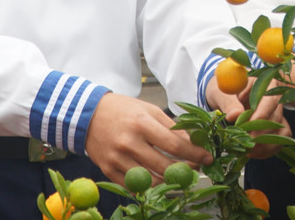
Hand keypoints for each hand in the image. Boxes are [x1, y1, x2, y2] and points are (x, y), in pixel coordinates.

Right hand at [83, 92, 212, 184]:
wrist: (87, 115)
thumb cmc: (123, 110)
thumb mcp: (149, 109)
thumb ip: (171, 126)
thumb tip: (193, 142)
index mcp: (142, 124)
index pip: (175, 144)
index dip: (194, 154)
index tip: (207, 158)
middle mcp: (129, 142)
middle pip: (165, 166)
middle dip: (185, 170)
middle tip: (196, 168)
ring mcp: (117, 158)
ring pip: (150, 180)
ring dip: (169, 181)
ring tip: (179, 175)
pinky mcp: (108, 170)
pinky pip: (134, 186)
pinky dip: (149, 186)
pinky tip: (159, 180)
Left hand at [205, 76, 289, 158]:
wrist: (224, 96)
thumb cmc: (223, 90)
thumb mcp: (222, 92)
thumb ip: (228, 102)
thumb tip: (235, 115)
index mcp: (264, 85)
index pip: (270, 100)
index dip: (262, 114)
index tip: (250, 127)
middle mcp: (275, 99)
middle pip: (276, 118)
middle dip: (261, 134)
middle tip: (245, 143)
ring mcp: (276, 114)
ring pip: (281, 131)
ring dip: (266, 144)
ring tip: (249, 150)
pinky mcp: (274, 127)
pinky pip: (278, 140)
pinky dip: (268, 150)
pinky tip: (253, 153)